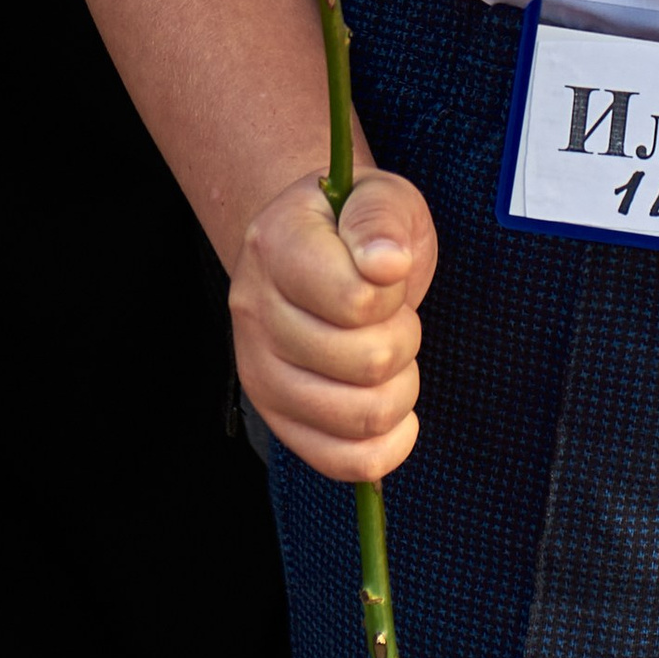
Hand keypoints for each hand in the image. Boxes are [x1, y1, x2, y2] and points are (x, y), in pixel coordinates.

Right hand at [230, 148, 435, 481]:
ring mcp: (259, 372)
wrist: (317, 251)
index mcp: (275, 245)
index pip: (354, 300)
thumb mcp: (380, 195)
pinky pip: (346, 462)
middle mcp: (253, 312)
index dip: (394, 291)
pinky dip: (388, 445)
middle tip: (391, 313)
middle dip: (404, 336)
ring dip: (401, 386)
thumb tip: (386, 265)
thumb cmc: (356, 227)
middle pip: (366, 362)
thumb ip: (381, 218)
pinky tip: (390, 405)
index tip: (387, 270)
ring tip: (387, 352)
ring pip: (362, 416)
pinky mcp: (277, 419)